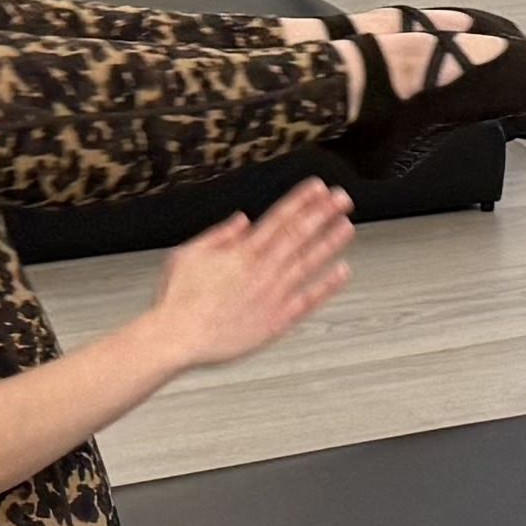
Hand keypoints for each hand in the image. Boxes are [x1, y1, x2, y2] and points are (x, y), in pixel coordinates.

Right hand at [150, 180, 353, 370]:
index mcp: (241, 252)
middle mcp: (261, 270)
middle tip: (342, 198)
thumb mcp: (188, 253)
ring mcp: (272, 295)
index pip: (278, 218)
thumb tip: (243, 219)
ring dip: (329, 243)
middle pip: (298, 235)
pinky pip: (307, 300)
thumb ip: (219, 235)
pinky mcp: (276, 321)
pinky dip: (326, 286)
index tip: (319, 188)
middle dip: (322, 214)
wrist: (178, 337)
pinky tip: (342, 271)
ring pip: (307, 263)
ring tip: (347, 226)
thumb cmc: (178, 298)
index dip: (301, 201)